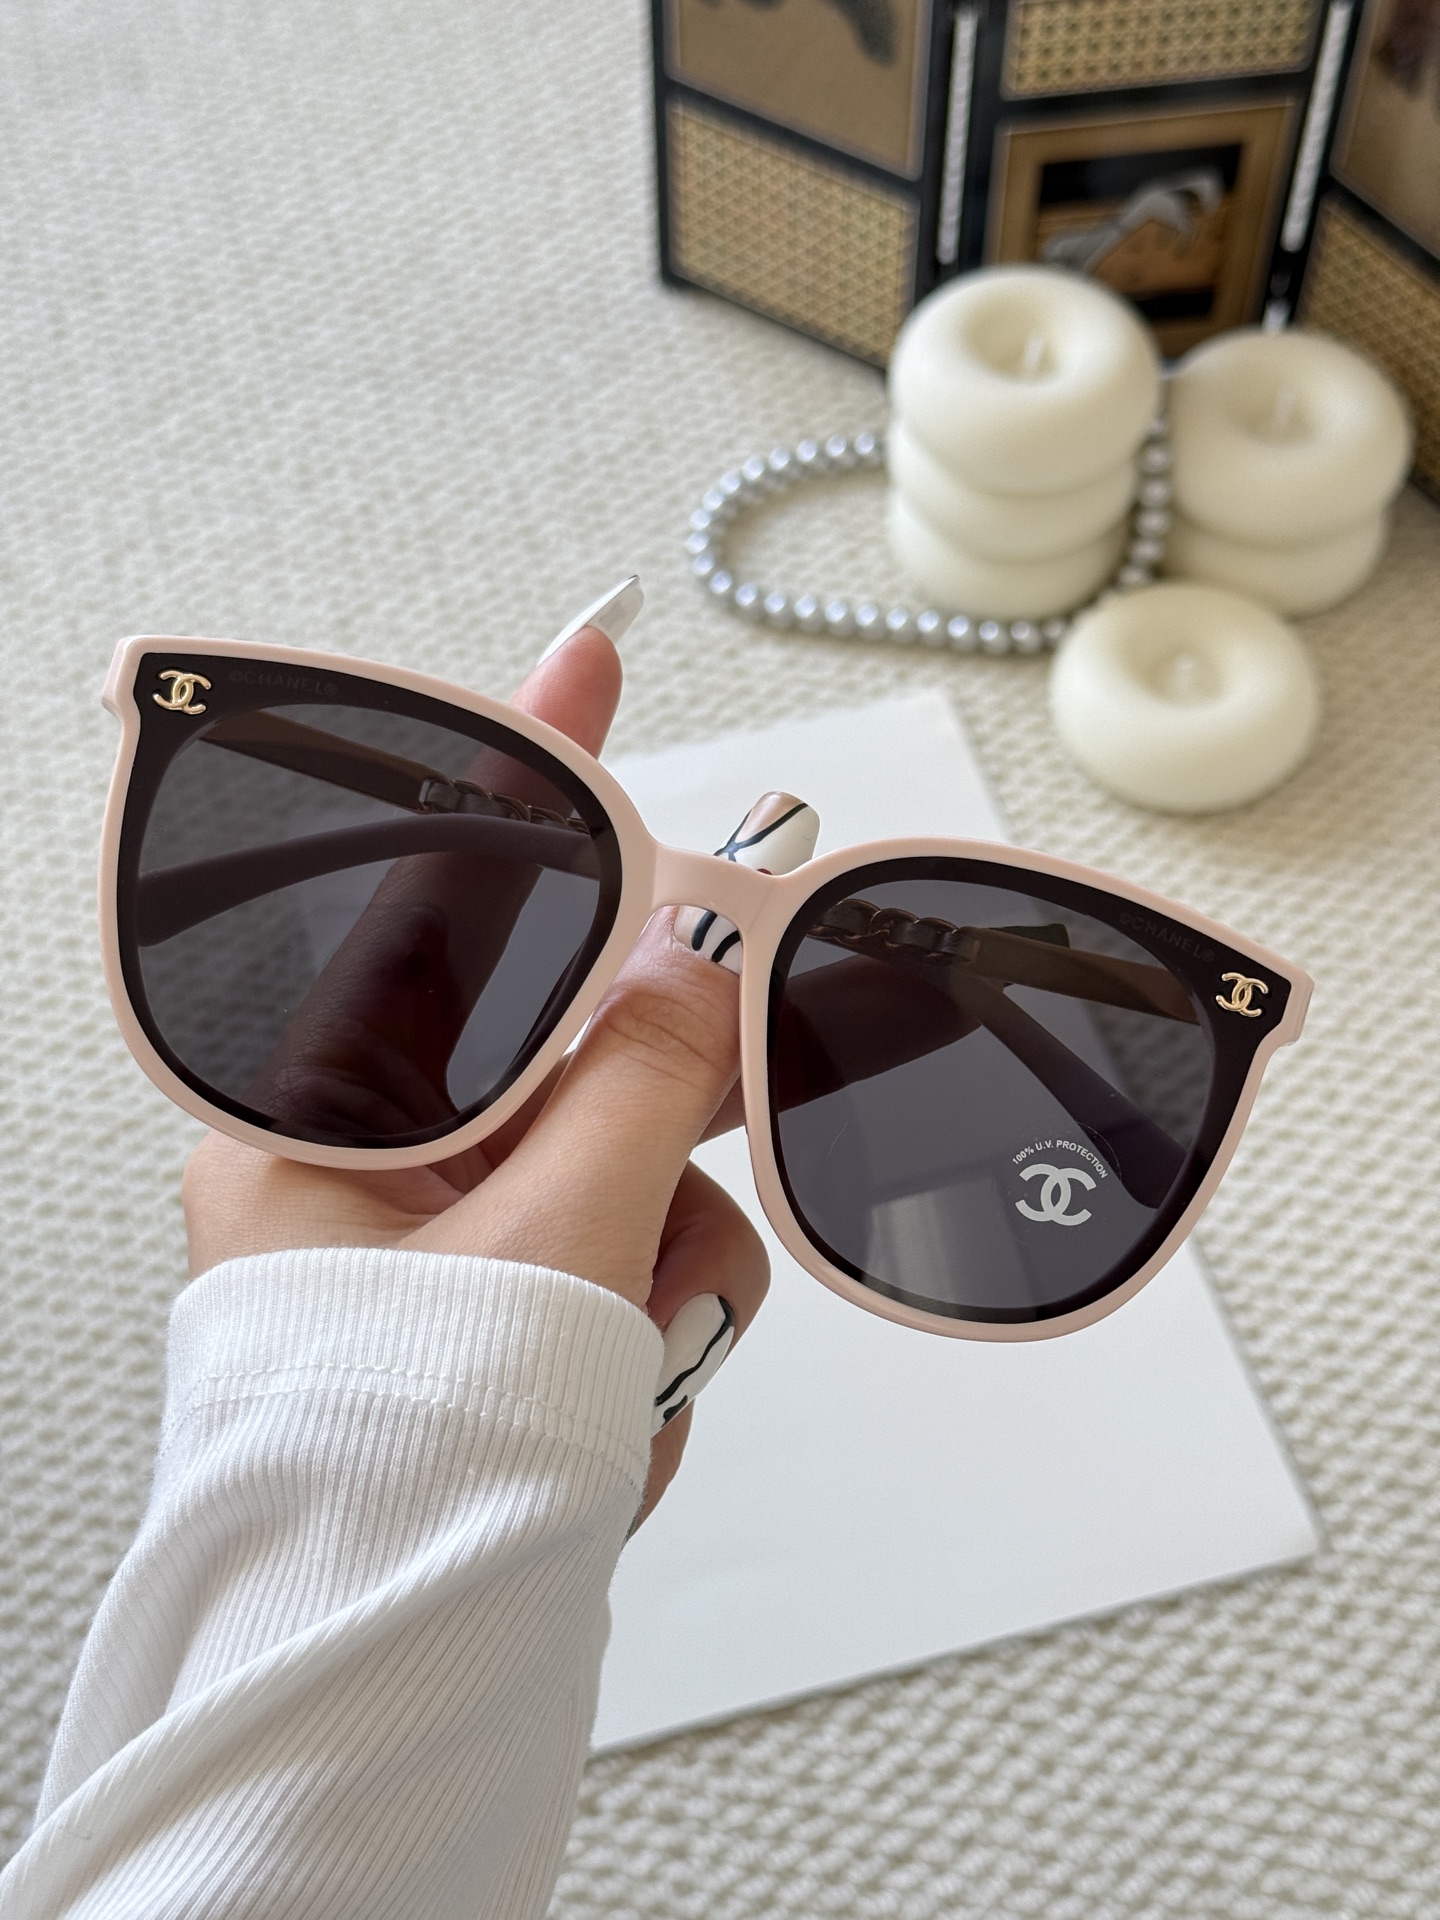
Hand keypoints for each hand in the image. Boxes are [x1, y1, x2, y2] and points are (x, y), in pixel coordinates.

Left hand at [183, 627, 768, 1522]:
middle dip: (657, 1120)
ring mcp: (466, 1231)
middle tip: (678, 1160)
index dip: (529, 766)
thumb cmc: (392, 1463)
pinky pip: (646, 1250)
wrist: (395, 1663)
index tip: (590, 652)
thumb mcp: (544, 1245)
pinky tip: (612, 1394)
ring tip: (607, 1361)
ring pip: (639, 1160)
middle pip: (580, 1043)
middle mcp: (389, 1160)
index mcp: (330, 1114)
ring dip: (660, 1264)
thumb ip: (640, 1083)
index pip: (442, 893)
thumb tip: (697, 959)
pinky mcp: (529, 1297)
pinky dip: (654, 1323)